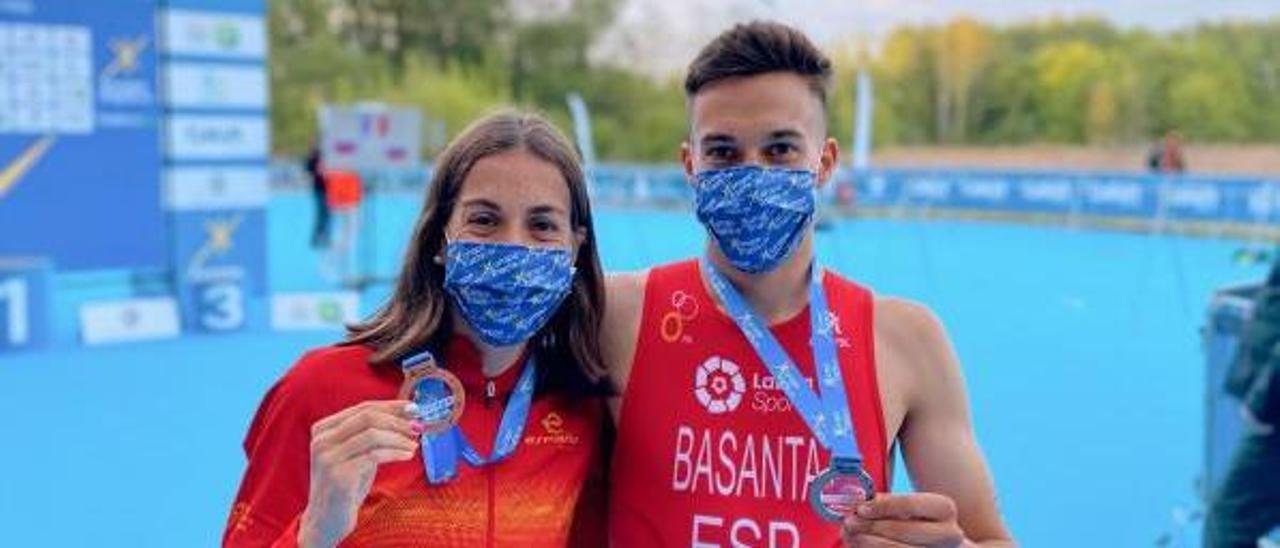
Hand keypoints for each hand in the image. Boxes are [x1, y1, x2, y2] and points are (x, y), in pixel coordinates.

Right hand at [300, 400, 422, 547]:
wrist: (327, 520)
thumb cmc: (346, 485)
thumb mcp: (356, 453)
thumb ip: (373, 434)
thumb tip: (407, 414)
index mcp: (324, 429)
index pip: (363, 408)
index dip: (391, 406)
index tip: (414, 409)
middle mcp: (322, 440)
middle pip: (368, 417)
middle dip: (397, 420)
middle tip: (417, 427)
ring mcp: (328, 457)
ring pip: (372, 435)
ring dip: (399, 438)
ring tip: (415, 445)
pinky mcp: (338, 475)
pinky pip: (374, 456)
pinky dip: (395, 452)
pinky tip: (408, 456)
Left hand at [842, 493, 967, 547]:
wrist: (941, 545)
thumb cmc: (918, 523)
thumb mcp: (910, 509)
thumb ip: (888, 506)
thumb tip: (858, 508)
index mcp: (944, 510)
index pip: (912, 504)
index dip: (883, 506)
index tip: (861, 508)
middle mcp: (949, 534)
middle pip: (906, 531)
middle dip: (873, 527)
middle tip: (850, 523)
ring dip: (869, 544)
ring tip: (851, 536)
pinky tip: (860, 546)